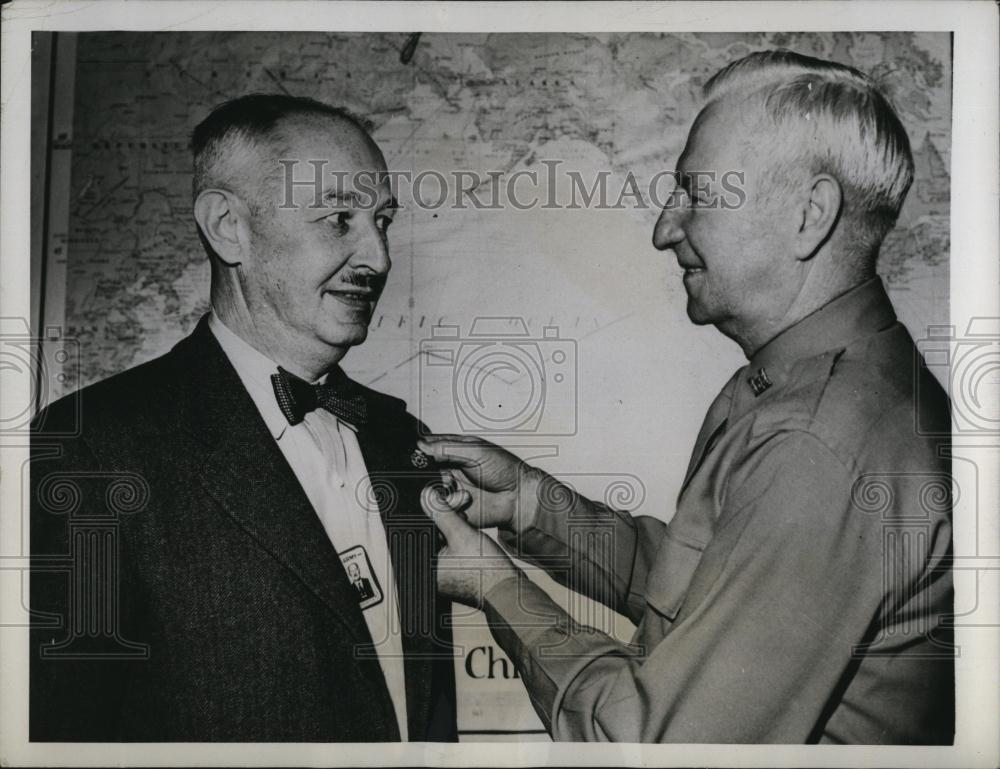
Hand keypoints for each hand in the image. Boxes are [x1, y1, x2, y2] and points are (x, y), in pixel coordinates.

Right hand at [417, 434, 544, 532]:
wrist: (518, 497)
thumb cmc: (504, 469)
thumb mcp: (476, 451)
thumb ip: (447, 448)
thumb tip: (422, 445)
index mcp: (453, 451)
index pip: (427, 449)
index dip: (422, 455)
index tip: (422, 459)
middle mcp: (449, 470)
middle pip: (423, 472)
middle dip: (430, 476)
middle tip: (446, 477)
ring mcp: (450, 489)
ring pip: (428, 492)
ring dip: (441, 491)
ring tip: (459, 490)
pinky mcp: (453, 508)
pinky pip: (439, 509)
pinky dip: (448, 506)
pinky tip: (464, 501)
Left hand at [421, 483, 519, 606]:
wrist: (508, 588)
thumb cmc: (485, 571)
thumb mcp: (461, 535)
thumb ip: (442, 514)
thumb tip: (426, 497)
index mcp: (425, 568)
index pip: (423, 528)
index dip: (434, 509)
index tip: (444, 496)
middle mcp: (432, 571)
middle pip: (433, 531)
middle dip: (446, 513)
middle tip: (461, 500)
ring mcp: (445, 571)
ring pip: (444, 535)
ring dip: (456, 519)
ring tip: (468, 513)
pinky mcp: (457, 568)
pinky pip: (454, 543)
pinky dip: (461, 531)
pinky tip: (470, 525)